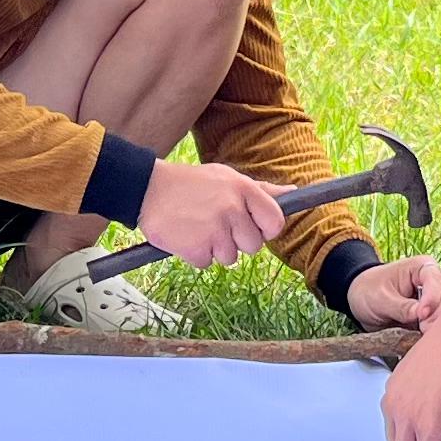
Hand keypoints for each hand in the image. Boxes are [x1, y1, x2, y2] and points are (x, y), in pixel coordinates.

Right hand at [137, 159, 285, 268]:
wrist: (147, 189)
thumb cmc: (192, 184)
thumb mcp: (227, 177)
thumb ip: (261, 190)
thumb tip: (293, 193)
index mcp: (243, 189)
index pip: (275, 222)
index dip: (265, 229)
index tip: (253, 226)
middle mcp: (232, 209)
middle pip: (253, 245)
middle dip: (237, 240)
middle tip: (216, 224)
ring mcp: (215, 230)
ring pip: (230, 258)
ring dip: (215, 248)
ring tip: (198, 227)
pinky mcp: (197, 249)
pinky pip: (207, 262)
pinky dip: (196, 254)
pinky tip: (186, 235)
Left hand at [343, 254, 440, 328]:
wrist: (361, 300)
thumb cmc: (369, 291)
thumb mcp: (381, 299)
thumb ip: (402, 307)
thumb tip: (423, 316)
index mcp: (422, 268)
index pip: (436, 280)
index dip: (432, 298)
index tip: (422, 315)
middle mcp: (436, 281)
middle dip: (440, 314)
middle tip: (425, 330)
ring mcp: (438, 300)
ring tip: (425, 335)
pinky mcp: (435, 316)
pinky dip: (438, 333)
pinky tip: (429, 340)